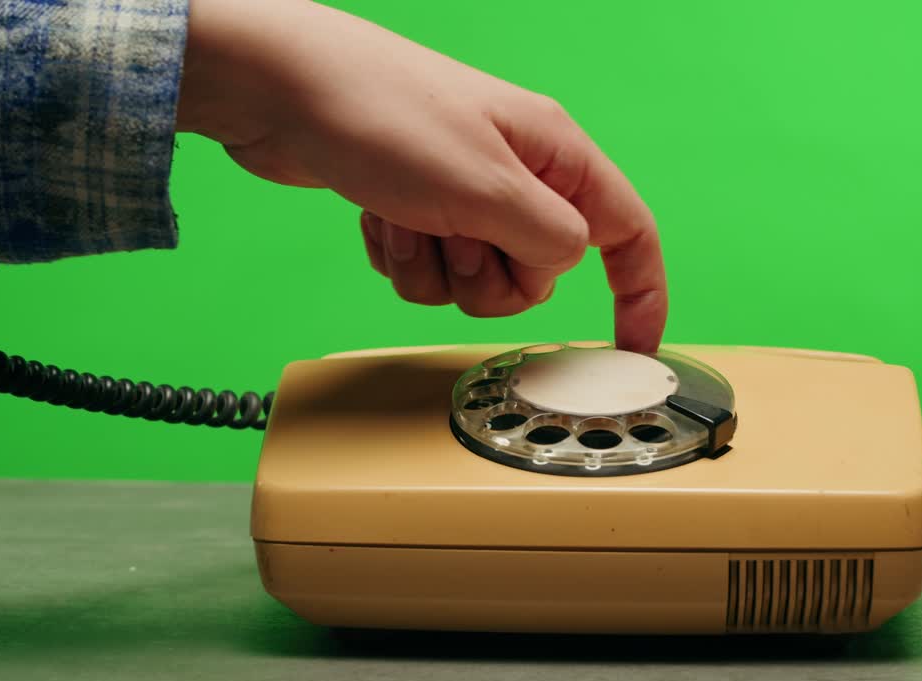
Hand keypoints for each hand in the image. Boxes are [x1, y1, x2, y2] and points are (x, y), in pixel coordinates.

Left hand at [175, 0, 666, 351]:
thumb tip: (565, 266)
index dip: (641, 294)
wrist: (280, 89)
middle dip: (493, 276)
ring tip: (406, 216)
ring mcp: (462, 191)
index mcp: (555, 154)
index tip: (634, 351)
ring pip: (478, 281)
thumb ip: (547, 239)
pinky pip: (430, 273)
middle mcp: (517, 174)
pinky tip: (380, 216)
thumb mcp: (485, 187)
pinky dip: (403, 258)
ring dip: (437, 267)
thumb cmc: (383, 114)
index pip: (627, 233)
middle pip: (540, 273)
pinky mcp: (415, 207)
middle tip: (457, 235)